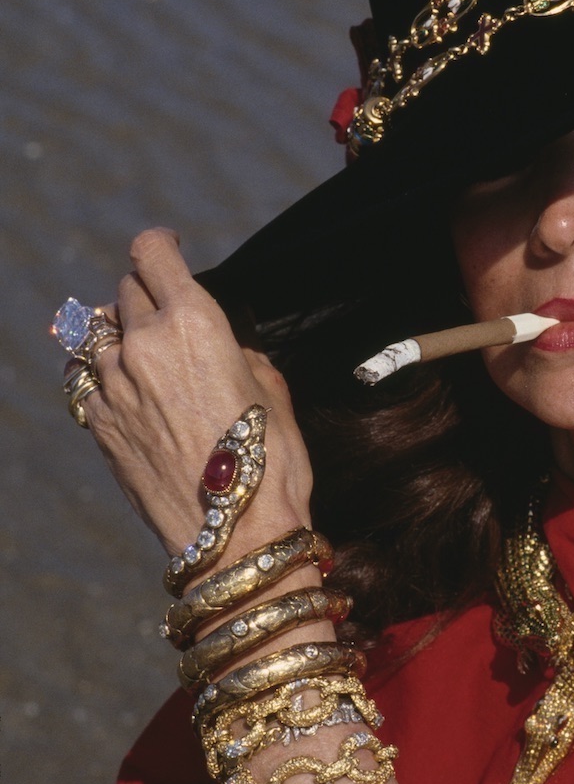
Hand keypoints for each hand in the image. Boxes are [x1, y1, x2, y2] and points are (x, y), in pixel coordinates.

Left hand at [84, 228, 312, 558]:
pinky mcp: (99, 426)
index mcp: (194, 323)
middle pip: (127, 291)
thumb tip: (226, 338)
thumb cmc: (272, 462)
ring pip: (101, 335)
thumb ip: (241, 347)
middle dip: (148, 293)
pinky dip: (107, 376)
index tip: (170, 253)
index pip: (153, 253)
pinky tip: (132, 394)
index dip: (161, 247)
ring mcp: (114, 386)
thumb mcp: (273, 388)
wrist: (235, 535)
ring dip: (123, 336)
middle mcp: (144, 345)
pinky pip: (90, 380)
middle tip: (171, 314)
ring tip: (147, 357)